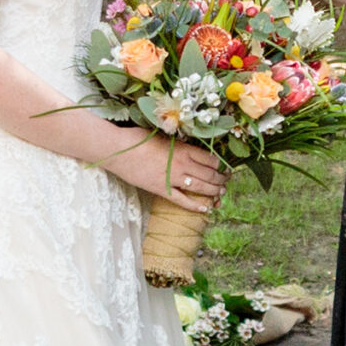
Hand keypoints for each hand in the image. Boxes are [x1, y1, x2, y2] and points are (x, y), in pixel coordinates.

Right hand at [112, 136, 228, 213]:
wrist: (119, 150)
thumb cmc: (139, 139)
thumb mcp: (164, 136)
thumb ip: (179, 144)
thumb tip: (189, 146)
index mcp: (184, 149)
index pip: (210, 159)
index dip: (220, 165)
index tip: (223, 168)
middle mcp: (183, 164)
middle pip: (209, 174)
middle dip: (221, 180)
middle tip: (226, 182)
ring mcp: (173, 179)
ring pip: (200, 187)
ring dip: (214, 191)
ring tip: (221, 193)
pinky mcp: (162, 190)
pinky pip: (182, 200)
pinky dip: (195, 206)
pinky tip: (205, 209)